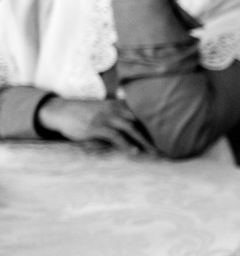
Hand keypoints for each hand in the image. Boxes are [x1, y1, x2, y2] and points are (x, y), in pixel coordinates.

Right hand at [37, 97, 155, 153]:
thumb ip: (118, 112)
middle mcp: (114, 109)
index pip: (141, 114)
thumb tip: (134, 124)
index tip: (165, 136)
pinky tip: (134, 151)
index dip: (153, 126)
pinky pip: (115, 136)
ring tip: (152, 151)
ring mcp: (105, 118)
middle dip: (152, 135)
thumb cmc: (83, 111)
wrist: (60, 110)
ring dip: (143, 141)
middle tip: (164, 146)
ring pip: (130, 128)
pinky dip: (126, 144)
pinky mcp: (96, 127)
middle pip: (139, 122)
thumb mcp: (103, 107)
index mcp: (118, 104)